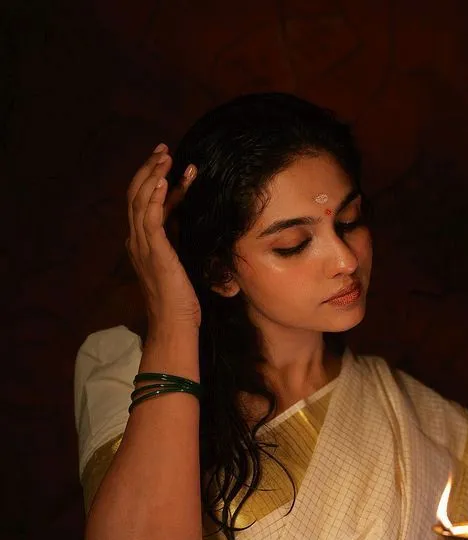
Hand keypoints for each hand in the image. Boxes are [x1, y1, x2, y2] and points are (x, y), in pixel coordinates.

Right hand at [126, 144, 200, 330]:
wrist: (175, 324)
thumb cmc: (183, 302)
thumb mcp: (183, 265)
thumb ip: (182, 245)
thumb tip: (195, 227)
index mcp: (144, 245)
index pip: (146, 205)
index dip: (158, 184)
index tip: (172, 166)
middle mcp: (138, 242)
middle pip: (136, 196)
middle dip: (150, 170)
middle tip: (163, 150)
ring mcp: (143, 246)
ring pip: (140, 200)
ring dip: (153, 175)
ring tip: (165, 156)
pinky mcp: (154, 251)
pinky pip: (150, 216)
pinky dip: (155, 196)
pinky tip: (165, 179)